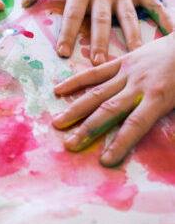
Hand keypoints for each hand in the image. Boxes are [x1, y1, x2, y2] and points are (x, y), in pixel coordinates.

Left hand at [23, 0, 173, 64]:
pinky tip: (170, 33)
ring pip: (127, 17)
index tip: (63, 53)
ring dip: (130, 37)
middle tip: (99, 63)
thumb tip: (23, 3)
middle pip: (101, 21)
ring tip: (133, 56)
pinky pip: (153, 5)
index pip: (72, 14)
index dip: (67, 33)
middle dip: (100, 42)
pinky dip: (163, 18)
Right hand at [52, 33, 174, 166]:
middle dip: (88, 129)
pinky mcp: (122, 62)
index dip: (119, 144)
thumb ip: (166, 113)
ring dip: (76, 109)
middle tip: (69, 144)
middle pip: (108, 111)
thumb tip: (147, 130)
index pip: (135, 125)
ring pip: (97, 94)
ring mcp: (127, 73)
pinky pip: (96, 73)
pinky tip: (59, 90)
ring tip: (58, 123)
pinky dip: (77, 81)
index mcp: (159, 97)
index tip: (105, 161)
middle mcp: (138, 86)